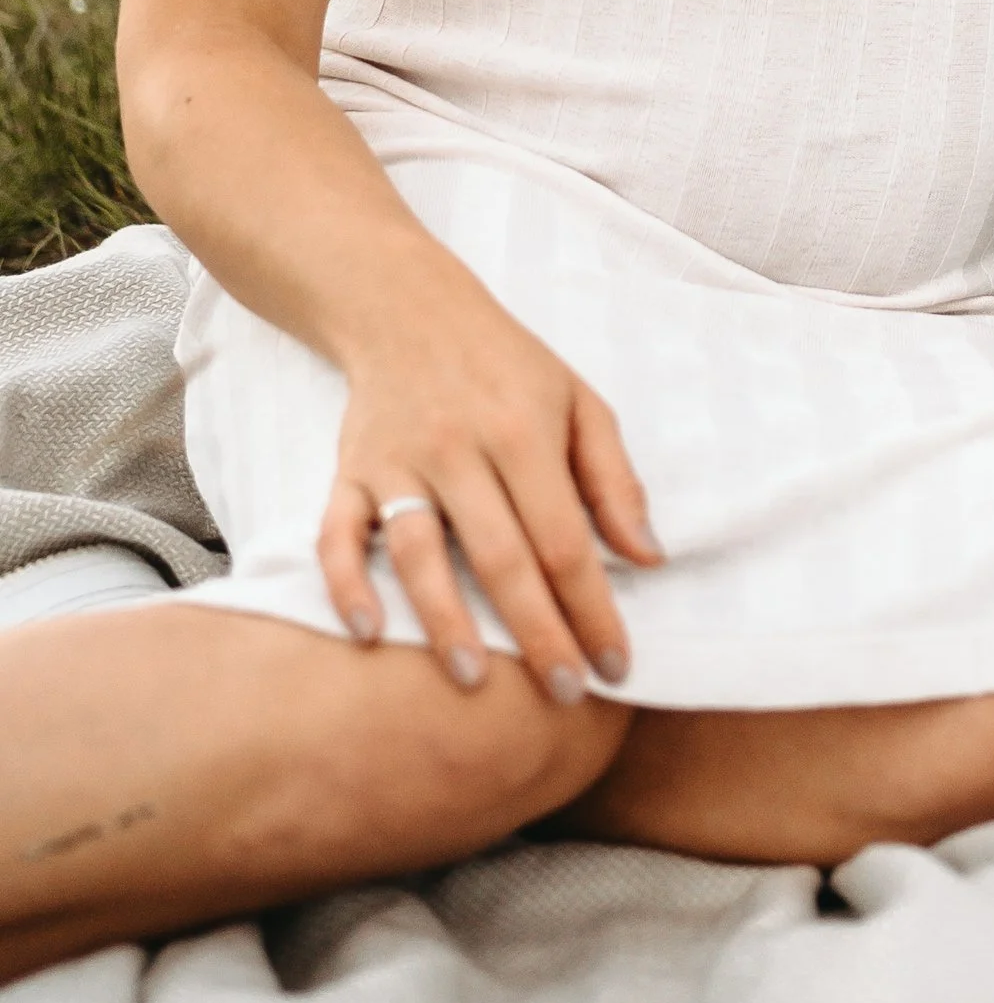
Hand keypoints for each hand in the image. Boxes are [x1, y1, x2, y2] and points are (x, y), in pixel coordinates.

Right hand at [317, 268, 662, 700]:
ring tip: (475, 679)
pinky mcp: (349, 471)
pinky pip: (338, 534)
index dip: (593, 607)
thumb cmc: (508, 365)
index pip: (566, 539)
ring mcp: (399, 461)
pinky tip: (368, 633)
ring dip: (445, 620)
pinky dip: (347, 584)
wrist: (408, 307)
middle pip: (501, 556)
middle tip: (562, 695)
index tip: (616, 666)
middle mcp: (460, 448)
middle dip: (537, 632)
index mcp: (524, 431)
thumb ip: (614, 479)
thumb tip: (647, 558)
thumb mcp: (579, 400)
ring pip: (418, 553)